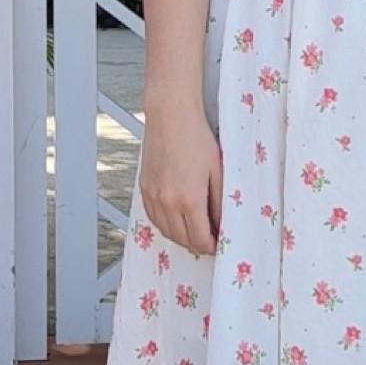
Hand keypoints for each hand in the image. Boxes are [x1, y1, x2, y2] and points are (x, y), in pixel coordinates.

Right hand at [139, 104, 223, 257]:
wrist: (171, 117)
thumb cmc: (196, 138)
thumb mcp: (218, 172)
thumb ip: (219, 204)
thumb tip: (221, 225)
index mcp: (189, 200)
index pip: (200, 239)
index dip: (212, 247)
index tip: (219, 245)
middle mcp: (167, 202)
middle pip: (182, 240)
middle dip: (197, 245)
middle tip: (210, 242)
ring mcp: (153, 196)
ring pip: (166, 232)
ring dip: (181, 238)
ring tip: (194, 234)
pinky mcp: (144, 189)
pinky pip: (154, 218)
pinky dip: (166, 226)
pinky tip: (176, 222)